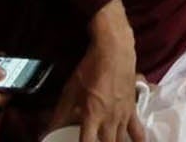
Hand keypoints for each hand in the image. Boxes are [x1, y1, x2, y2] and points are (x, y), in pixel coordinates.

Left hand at [52, 14, 142, 141]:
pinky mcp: (132, 110)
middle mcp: (109, 119)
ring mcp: (122, 116)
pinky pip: (138, 130)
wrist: (115, 52)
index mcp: (91, 115)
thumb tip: (46, 130)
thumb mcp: (71, 90)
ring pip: (121, 141)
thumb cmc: (91, 69)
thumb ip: (60, 113)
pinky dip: (138, 140)